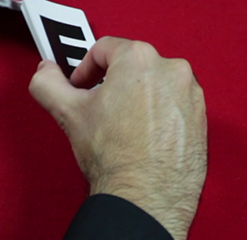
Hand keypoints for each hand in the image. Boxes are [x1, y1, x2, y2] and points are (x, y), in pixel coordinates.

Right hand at [29, 37, 206, 239]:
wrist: (146, 198)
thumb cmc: (117, 158)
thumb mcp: (69, 113)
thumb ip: (48, 84)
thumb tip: (44, 73)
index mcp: (139, 59)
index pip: (104, 48)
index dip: (85, 68)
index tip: (81, 86)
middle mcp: (171, 69)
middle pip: (132, 64)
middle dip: (112, 83)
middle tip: (99, 107)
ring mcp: (190, 93)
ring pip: (154, 83)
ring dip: (136, 97)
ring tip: (122, 125)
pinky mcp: (201, 116)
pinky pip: (173, 103)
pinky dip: (158, 112)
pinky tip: (142, 135)